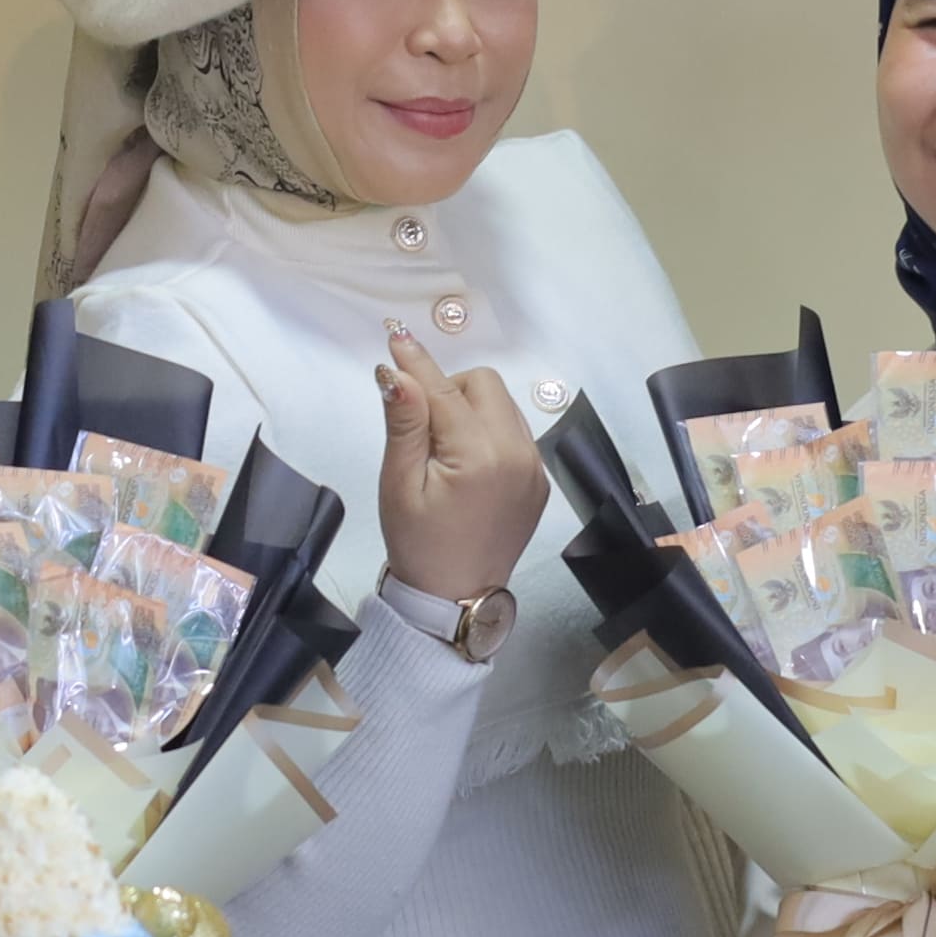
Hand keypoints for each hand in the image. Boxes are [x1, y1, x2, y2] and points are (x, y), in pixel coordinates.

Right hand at [373, 325, 545, 607]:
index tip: (396, 337)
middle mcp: (518, 454)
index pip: (445, 390)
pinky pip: (515, 432)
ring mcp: (534, 468)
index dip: (416, 364)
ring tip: (441, 447)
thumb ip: (404, 423)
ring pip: (502, 404)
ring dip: (469, 408)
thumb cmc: (418, 545)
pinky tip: (465, 463)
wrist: (454, 599)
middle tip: (418, 422)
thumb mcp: (399, 484)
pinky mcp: (538, 481)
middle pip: (483, 384)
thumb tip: (397, 373)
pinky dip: (487, 431)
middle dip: (448, 388)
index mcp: (480, 456)